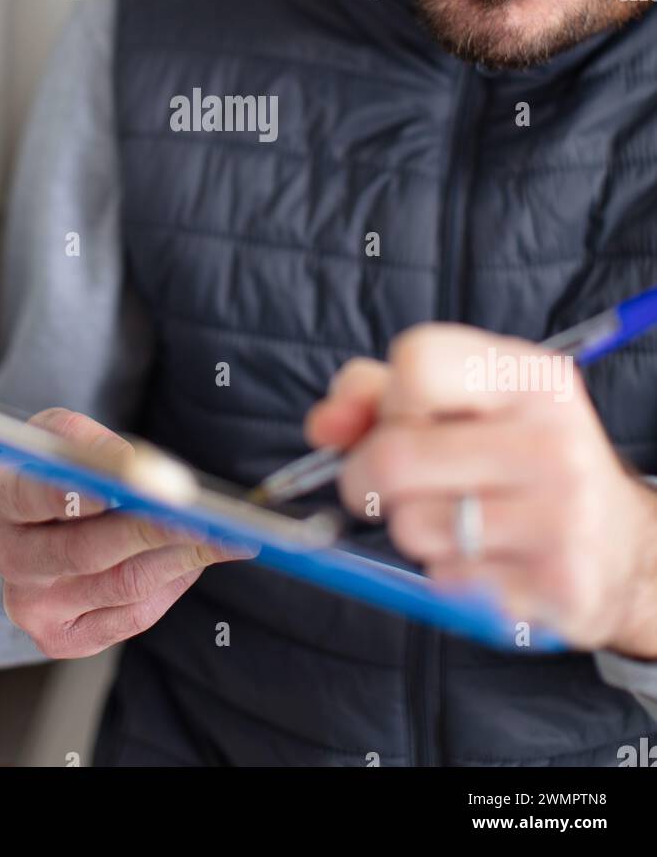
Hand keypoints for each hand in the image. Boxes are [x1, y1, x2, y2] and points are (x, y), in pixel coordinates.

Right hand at [0, 407, 255, 657]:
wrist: (54, 520)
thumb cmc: (65, 467)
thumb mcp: (67, 434)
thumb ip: (90, 442)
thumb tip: (132, 468)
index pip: (29, 496)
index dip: (70, 494)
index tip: (117, 487)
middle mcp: (8, 560)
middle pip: (87, 550)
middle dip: (152, 529)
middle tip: (202, 515)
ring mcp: (33, 607)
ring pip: (122, 585)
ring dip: (181, 557)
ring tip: (224, 534)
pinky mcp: (62, 640)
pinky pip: (132, 616)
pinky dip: (174, 584)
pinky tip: (197, 558)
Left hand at [305, 328, 656, 655]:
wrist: (622, 547)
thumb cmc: (522, 460)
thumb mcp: (467, 402)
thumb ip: (378, 395)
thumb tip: (323, 425)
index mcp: (531, 377)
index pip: (416, 362)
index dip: (388, 397)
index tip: (403, 419)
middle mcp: (552, 440)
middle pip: (396, 454)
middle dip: (365, 475)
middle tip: (386, 484)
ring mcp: (560, 517)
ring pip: (410, 525)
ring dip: (409, 528)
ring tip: (454, 519)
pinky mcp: (556, 585)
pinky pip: (444, 581)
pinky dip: (444, 574)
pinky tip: (485, 557)